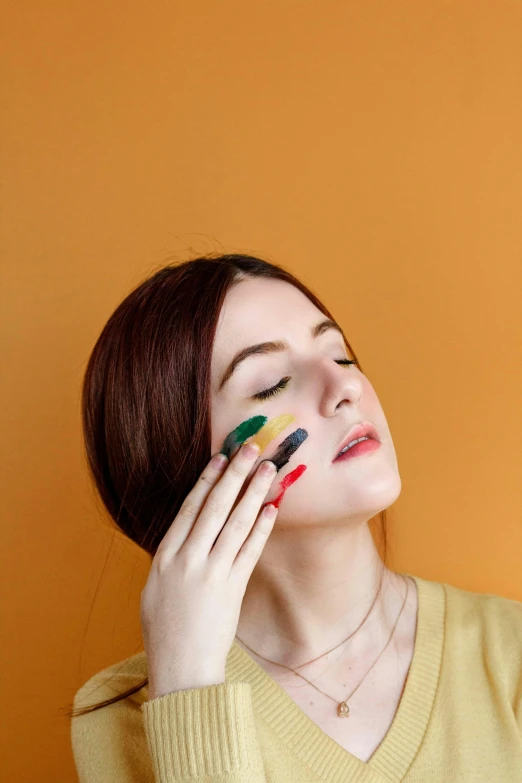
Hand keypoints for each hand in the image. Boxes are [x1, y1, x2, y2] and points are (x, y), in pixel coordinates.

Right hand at [140, 442, 277, 699]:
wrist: (181, 669)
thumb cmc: (165, 629)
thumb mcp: (155, 587)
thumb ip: (172, 556)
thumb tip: (189, 529)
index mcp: (165, 556)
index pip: (190, 508)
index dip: (207, 480)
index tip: (220, 457)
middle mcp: (187, 560)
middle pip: (214, 507)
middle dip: (234, 474)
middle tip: (250, 448)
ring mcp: (211, 573)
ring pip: (236, 523)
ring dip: (254, 493)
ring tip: (268, 470)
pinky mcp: (233, 589)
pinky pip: (250, 551)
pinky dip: (262, 527)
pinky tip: (272, 508)